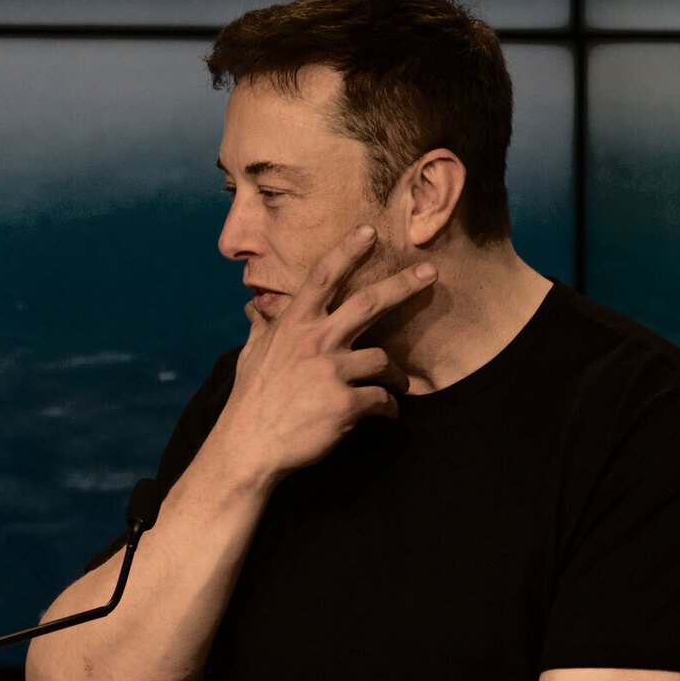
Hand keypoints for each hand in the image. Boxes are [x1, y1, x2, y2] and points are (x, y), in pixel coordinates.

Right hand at [210, 224, 437, 483]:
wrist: (249, 448)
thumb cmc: (250, 401)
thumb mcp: (250, 355)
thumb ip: (261, 327)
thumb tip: (254, 307)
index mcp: (292, 326)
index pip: (323, 276)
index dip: (347, 250)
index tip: (369, 231)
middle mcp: (313, 342)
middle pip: (368, 303)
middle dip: (404, 284)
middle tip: (430, 271)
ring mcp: (330, 372)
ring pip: (382, 360)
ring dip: (397, 375)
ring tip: (398, 385)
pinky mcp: (344, 404)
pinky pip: (382, 399)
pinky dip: (388, 407)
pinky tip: (385, 414)